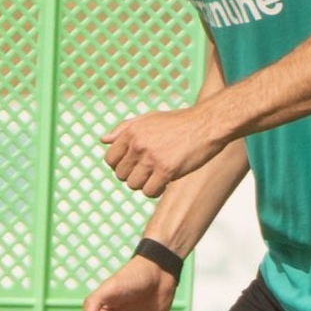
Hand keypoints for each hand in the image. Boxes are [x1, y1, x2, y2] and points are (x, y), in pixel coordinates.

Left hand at [101, 102, 227, 197]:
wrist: (207, 124)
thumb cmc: (179, 122)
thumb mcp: (149, 118)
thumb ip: (125, 128)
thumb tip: (103, 140)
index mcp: (132, 131)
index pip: (110, 159)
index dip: (120, 166)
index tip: (134, 165)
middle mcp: (138, 144)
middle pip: (121, 175)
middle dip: (133, 176)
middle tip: (149, 170)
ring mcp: (151, 158)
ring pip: (134, 185)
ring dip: (145, 184)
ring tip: (157, 175)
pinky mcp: (166, 170)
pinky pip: (149, 192)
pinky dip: (156, 191)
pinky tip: (165, 182)